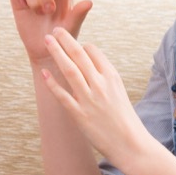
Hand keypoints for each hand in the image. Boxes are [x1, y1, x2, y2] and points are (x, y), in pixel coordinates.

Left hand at [41, 28, 149, 166]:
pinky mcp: (79, 115)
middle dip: (66, 40)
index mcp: (112, 77)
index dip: (80, 45)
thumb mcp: (119, 91)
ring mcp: (89, 99)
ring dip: (56, 53)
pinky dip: (52, 83)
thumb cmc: (125, 119)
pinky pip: (62, 95)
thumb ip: (104, 77)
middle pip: (79, 56)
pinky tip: (44, 72)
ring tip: (47, 41)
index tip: (70, 41)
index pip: (93, 52)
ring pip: (69, 70)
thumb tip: (89, 63)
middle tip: (55, 29)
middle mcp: (101, 85)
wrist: (131, 145)